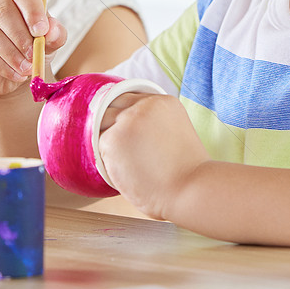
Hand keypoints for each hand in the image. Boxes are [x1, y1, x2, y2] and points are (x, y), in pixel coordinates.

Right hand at [0, 0, 66, 95]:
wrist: (13, 70)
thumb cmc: (31, 45)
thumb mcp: (49, 40)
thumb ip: (55, 34)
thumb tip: (52, 30)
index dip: (32, 10)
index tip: (41, 31)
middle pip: (3, 11)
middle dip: (21, 37)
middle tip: (34, 55)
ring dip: (12, 54)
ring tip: (27, 68)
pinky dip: (2, 66)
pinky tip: (15, 74)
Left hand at [99, 93, 208, 220]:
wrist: (190, 190)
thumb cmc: (186, 174)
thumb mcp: (176, 133)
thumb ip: (155, 124)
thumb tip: (132, 129)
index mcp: (163, 101)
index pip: (131, 98)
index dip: (124, 114)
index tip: (126, 130)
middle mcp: (144, 105)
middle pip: (112, 105)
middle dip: (113, 125)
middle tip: (123, 149)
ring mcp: (127, 120)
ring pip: (102, 124)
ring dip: (109, 141)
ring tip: (127, 162)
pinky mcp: (112, 138)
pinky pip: (98, 145)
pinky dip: (108, 159)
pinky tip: (125, 171)